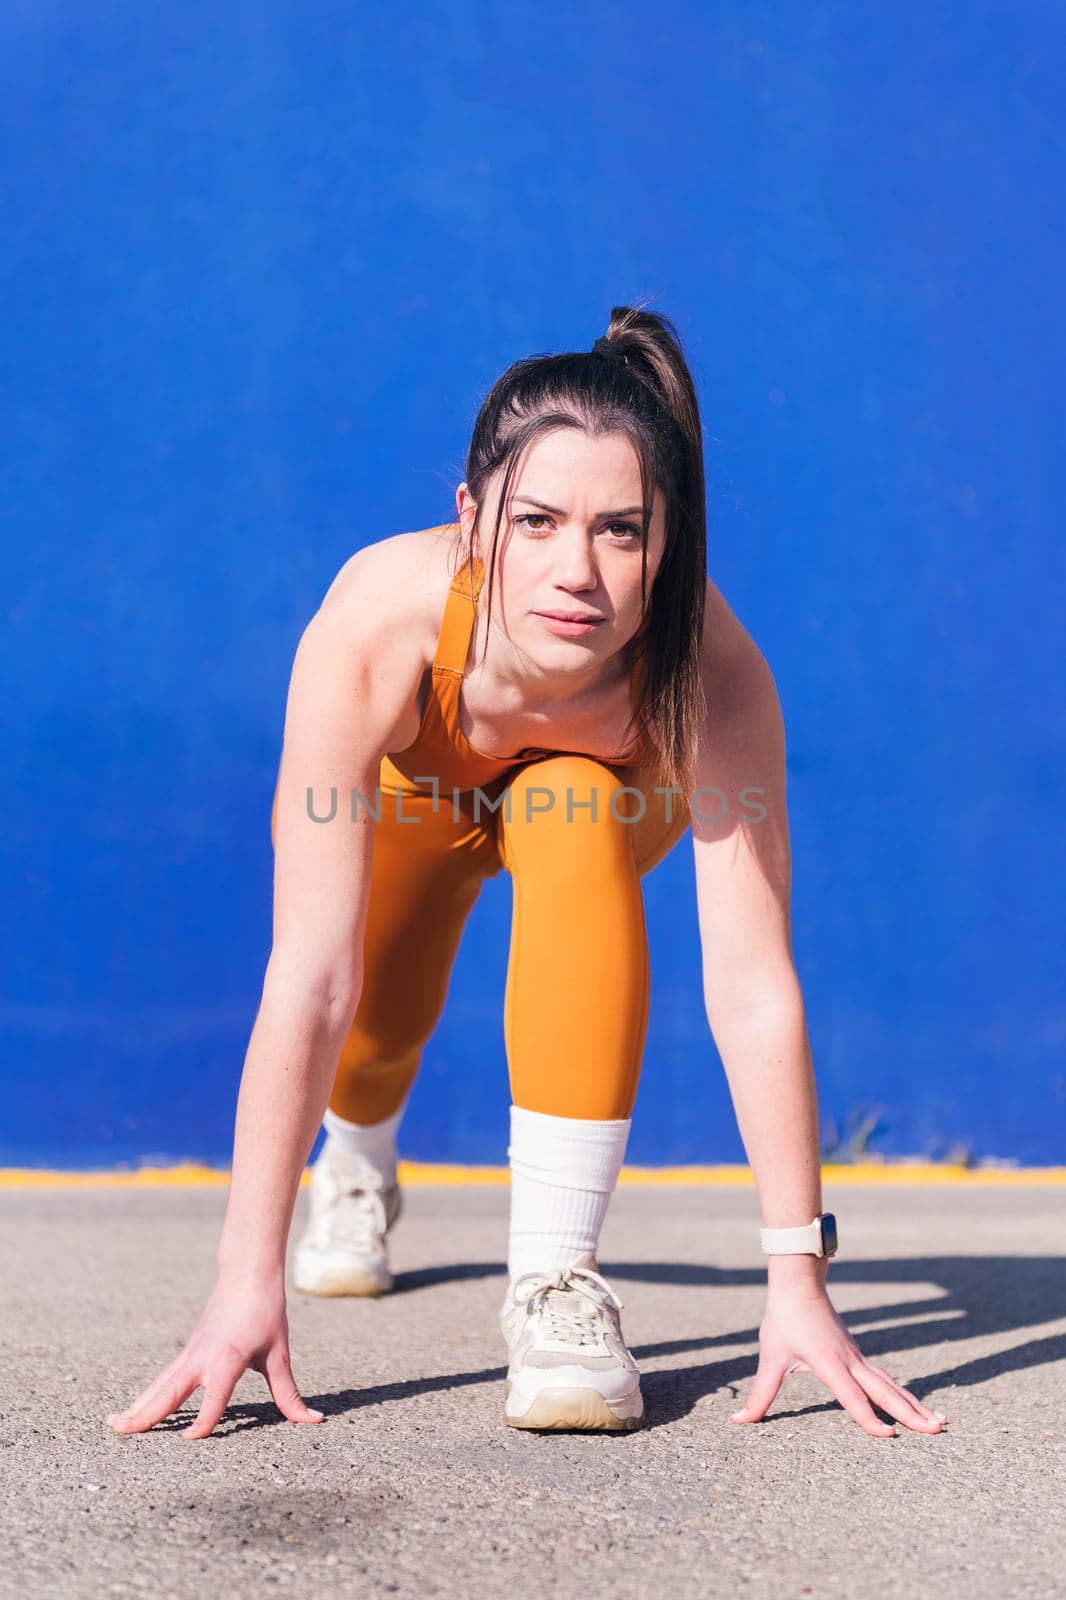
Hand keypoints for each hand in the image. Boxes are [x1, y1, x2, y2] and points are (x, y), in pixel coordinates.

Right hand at [104, 1270, 323, 1439]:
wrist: (248, 1272)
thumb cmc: (266, 1311)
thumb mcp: (280, 1353)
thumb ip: (289, 1393)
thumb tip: (313, 1421)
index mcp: (229, 1357)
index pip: (215, 1396)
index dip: (204, 1419)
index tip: (190, 1440)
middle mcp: (203, 1356)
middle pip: (170, 1390)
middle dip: (146, 1413)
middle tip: (119, 1432)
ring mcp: (192, 1352)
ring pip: (161, 1384)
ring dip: (138, 1404)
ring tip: (113, 1425)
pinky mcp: (189, 1350)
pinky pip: (165, 1377)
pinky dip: (149, 1394)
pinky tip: (136, 1408)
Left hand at [729, 1282, 947, 1437]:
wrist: (799, 1283)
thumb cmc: (783, 1318)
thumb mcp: (770, 1357)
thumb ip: (759, 1394)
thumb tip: (738, 1422)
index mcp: (829, 1362)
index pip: (852, 1396)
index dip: (868, 1418)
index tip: (888, 1436)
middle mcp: (850, 1360)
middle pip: (885, 1391)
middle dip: (911, 1413)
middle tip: (938, 1430)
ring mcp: (857, 1356)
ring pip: (890, 1384)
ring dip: (914, 1404)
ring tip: (939, 1423)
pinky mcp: (858, 1354)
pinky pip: (884, 1377)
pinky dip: (902, 1393)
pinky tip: (915, 1405)